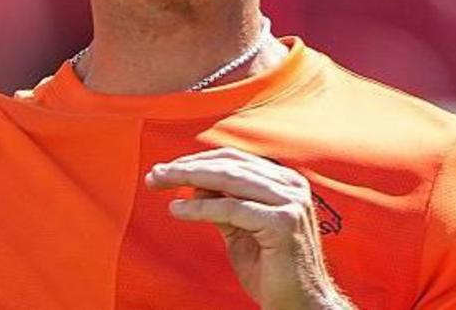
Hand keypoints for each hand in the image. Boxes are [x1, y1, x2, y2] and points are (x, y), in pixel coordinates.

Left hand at [144, 148, 350, 309]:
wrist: (301, 305)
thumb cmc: (272, 270)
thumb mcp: (240, 229)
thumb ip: (222, 204)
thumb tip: (193, 184)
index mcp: (284, 181)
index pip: (232, 159)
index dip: (196, 161)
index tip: (165, 169)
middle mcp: (291, 185)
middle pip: (227, 164)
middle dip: (186, 166)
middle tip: (154, 174)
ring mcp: (290, 202)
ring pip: (227, 179)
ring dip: (187, 178)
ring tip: (159, 183)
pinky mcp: (283, 222)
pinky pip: (230, 208)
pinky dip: (199, 207)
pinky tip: (177, 209)